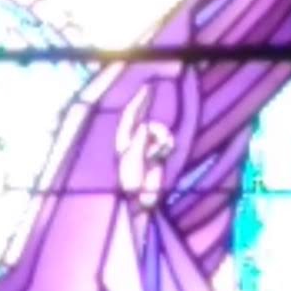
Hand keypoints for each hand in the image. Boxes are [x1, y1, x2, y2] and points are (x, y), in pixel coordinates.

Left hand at [114, 87, 173, 211]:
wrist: (138, 202)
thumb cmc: (129, 184)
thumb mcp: (132, 163)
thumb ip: (138, 144)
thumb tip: (144, 126)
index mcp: (123, 141)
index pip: (131, 116)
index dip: (139, 101)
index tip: (147, 87)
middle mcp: (135, 141)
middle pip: (145, 119)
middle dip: (150, 113)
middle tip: (152, 104)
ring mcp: (147, 148)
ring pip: (160, 132)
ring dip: (162, 141)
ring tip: (156, 158)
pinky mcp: (158, 156)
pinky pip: (167, 143)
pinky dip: (167, 147)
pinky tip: (161, 158)